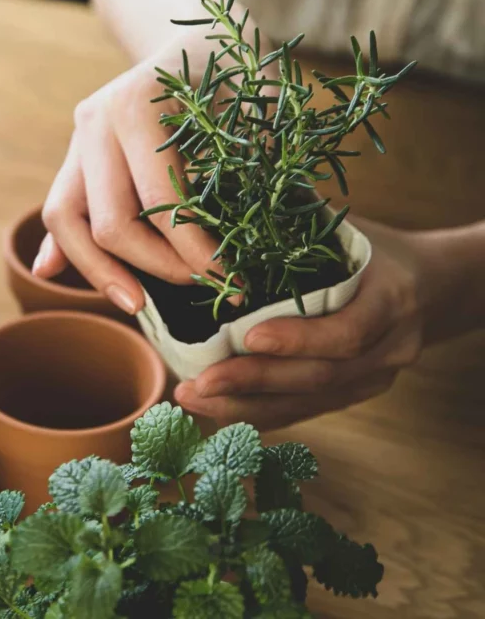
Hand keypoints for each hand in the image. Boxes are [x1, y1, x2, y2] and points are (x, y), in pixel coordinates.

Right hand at [33, 35, 225, 313]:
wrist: (197, 32)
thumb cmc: (238, 72)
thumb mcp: (256, 110)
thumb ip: (248, 173)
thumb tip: (244, 250)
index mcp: (139, 104)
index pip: (159, 203)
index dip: (195, 252)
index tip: (233, 281)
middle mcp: (96, 119)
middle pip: (106, 222)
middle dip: (155, 268)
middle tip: (201, 289)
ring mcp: (79, 136)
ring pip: (65, 220)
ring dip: (99, 271)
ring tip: (137, 304)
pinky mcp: (75, 153)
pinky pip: (60, 208)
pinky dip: (63, 246)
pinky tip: (54, 273)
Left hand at [175, 218, 427, 429]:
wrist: (432, 286)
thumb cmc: (374, 249)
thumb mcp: (348, 231)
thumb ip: (298, 229)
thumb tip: (227, 212)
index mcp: (391, 299)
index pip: (347, 332)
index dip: (298, 339)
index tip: (247, 337)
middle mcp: (389, 348)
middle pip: (318, 377)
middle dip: (252, 382)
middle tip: (196, 383)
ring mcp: (375, 379)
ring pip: (307, 403)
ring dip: (244, 406)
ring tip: (192, 398)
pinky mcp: (355, 395)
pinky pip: (304, 411)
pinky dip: (259, 412)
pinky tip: (215, 409)